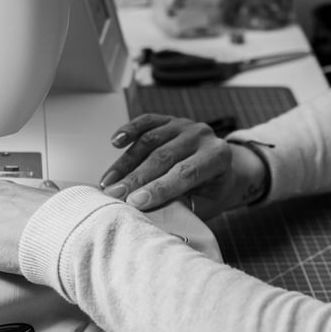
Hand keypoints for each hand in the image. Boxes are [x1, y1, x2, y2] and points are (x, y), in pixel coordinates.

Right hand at [99, 114, 265, 218]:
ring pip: (150, 141)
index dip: (158, 188)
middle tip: (114, 195)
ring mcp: (184, 124)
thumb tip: (152, 212)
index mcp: (218, 156)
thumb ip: (183, 205)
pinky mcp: (169, 119)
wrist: (223, 169)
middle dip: (136, 178)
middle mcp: (202, 135)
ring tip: (107, 182)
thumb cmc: (212, 191)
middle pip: (163, 157)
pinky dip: (129, 130)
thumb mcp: (206, 203)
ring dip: (125, 163)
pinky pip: (146, 122)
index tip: (134, 202)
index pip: (185, 173)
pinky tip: (115, 142)